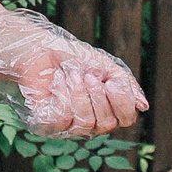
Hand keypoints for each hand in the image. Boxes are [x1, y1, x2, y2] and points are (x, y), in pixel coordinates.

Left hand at [0, 6, 147, 135]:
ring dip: (78, 93)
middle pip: (107, 124)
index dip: (123, 101)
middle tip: (84, 73)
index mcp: (102, 106)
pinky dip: (63, 97)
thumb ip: (122, 82)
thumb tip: (143, 105)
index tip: (110, 81)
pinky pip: (63, 121)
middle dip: (97, 95)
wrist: (28, 47)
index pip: (126, 119)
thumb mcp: (99, 63)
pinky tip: (55, 83)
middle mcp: (85, 120)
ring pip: (86, 124)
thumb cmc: (61, 54)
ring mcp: (64, 125)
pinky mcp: (44, 124)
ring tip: (68, 74)